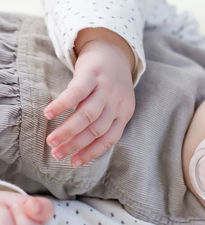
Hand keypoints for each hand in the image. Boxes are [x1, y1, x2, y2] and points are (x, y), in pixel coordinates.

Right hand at [44, 34, 134, 166]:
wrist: (113, 51)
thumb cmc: (110, 85)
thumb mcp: (116, 104)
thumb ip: (104, 122)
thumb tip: (81, 146)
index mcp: (124, 113)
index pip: (109, 139)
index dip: (91, 153)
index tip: (74, 163)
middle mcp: (117, 103)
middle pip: (96, 129)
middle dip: (76, 144)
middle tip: (57, 154)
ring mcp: (106, 88)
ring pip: (87, 115)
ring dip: (68, 131)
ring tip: (51, 140)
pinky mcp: (92, 73)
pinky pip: (77, 92)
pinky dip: (63, 104)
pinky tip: (49, 113)